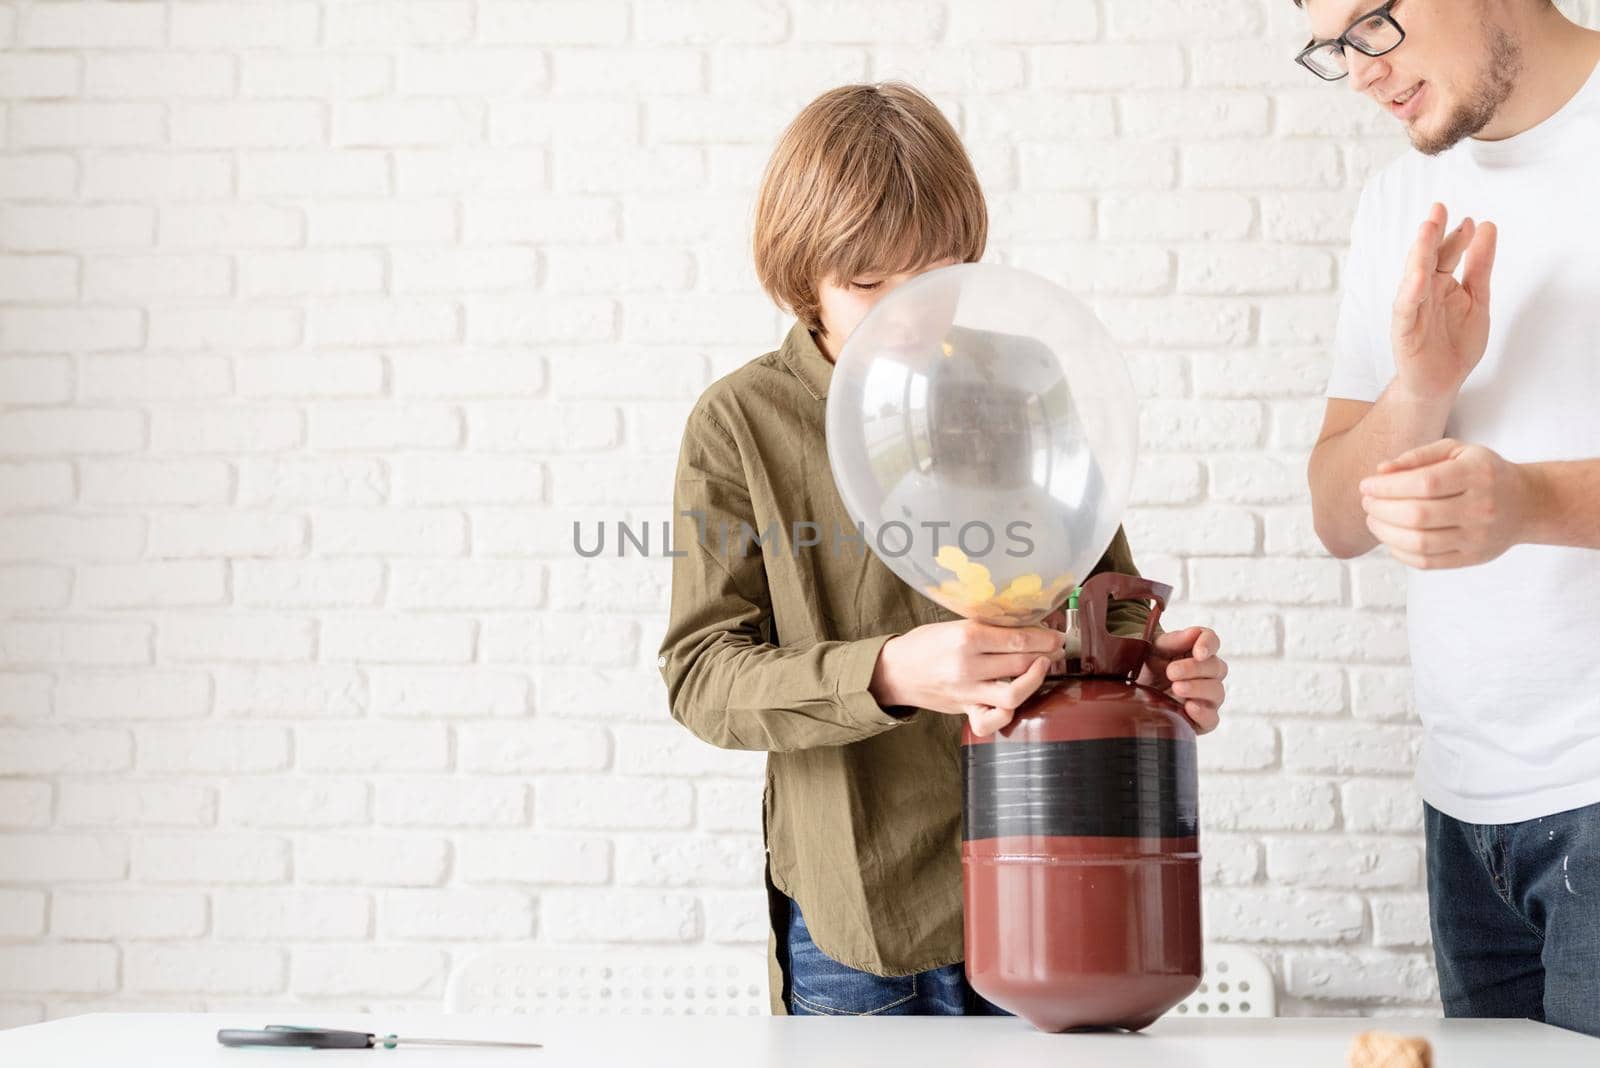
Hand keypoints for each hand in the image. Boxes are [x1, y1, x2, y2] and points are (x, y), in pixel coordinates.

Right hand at [870, 619, 1060, 737]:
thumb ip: (986, 627)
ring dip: (1035, 680)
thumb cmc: (925, 644)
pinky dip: (1007, 714)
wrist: (894, 671)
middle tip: (1054, 649)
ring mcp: (966, 691)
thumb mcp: (953, 624)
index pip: (1016, 638)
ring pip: (1014, 693)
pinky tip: (1015, 701)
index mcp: (965, 636)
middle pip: (1020, 662)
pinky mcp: (964, 709)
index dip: (1043, 637)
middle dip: (1045, 654)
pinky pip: (991, 721)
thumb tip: (1025, 626)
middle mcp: (967, 665)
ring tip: (1041, 668)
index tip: (1056, 635)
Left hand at [1136, 627, 1225, 733]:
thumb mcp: (1152, 649)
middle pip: (1216, 667)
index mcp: (1197, 651)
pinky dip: (1204, 714)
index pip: (1213, 641)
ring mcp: (1207, 697)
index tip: (1198, 652)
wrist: (1131, 691)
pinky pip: (1212, 719)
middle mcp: (1207, 673)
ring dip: (1198, 689)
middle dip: (1194, 669)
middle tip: (1171, 672)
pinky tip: (1189, 707)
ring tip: (1176, 688)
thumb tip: (1194, 633)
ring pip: (1217, 692)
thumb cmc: (1146, 666)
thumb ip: (1173, 641)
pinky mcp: (1201, 719)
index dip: (1209, 645)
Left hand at [1360, 438, 1534, 568]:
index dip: (1388, 486)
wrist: (1526, 503)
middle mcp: (1481, 507)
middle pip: (1418, 515)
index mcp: (1477, 474)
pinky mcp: (1472, 558)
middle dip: (1381, 509)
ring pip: (1420, 542)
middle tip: (1366, 502)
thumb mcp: (1456, 451)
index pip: (1424, 483)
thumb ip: (1418, 456)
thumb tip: (1381, 470)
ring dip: (1385, 532)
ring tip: (1372, 519)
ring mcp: (1478, 537)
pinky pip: (1427, 562)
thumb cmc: (1482, 472)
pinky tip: (1390, 538)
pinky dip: (1399, 552)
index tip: (1366, 485)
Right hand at [1390, 203, 1496, 402]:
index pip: (1445, 252)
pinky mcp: (1404, 331)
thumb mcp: (1477, 298)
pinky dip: (1410, 293)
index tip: (1469, 219)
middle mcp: (1423, 293)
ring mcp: (1412, 310)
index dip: (1455, 235)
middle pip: (1426, 258)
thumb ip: (1480, 265)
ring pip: (1413, 277)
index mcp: (1440, 283)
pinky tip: (1419, 277)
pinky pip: (1406, 309)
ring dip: (1418, 254)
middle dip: (1431, 234)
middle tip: (1438, 210)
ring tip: (1426, 232)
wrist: (1442, 383)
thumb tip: (1486, 226)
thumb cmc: (1455, 343)